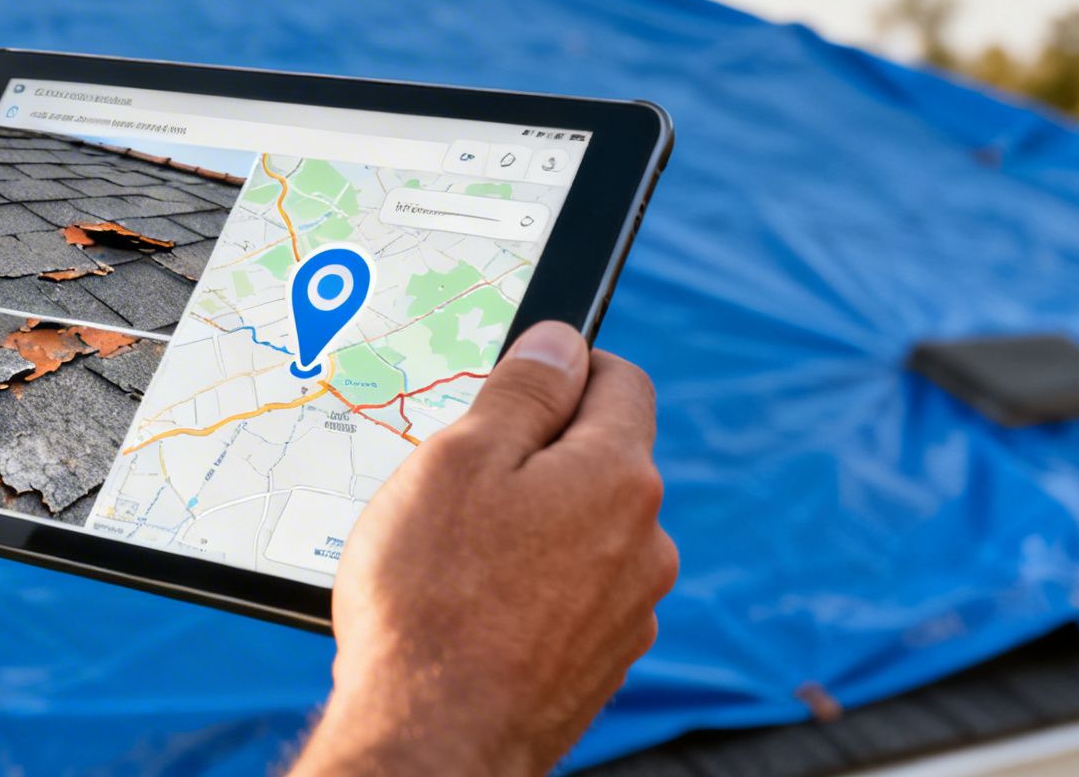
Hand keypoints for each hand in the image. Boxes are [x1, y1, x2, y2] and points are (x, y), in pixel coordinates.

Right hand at [289, 322, 677, 775]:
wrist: (433, 740)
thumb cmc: (432, 595)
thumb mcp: (458, 461)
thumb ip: (520, 392)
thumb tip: (560, 341)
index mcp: (618, 476)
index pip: (619, 380)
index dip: (562, 368)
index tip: (505, 388)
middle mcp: (646, 542)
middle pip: (599, 459)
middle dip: (536, 455)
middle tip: (455, 481)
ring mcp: (630, 610)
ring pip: (583, 531)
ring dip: (532, 526)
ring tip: (453, 557)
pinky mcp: (601, 663)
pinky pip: (572, 595)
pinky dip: (530, 587)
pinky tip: (471, 609)